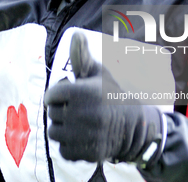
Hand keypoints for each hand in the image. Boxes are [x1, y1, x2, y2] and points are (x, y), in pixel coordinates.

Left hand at [45, 32, 162, 164]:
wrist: (136, 125)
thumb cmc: (113, 95)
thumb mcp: (99, 74)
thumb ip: (82, 57)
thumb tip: (75, 34)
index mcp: (84, 92)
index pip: (51, 95)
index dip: (58, 94)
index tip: (68, 95)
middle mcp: (84, 113)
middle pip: (52, 113)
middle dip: (61, 110)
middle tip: (77, 109)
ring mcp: (86, 135)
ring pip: (55, 132)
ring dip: (63, 128)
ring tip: (79, 123)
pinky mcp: (88, 152)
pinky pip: (64, 149)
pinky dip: (70, 145)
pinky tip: (83, 136)